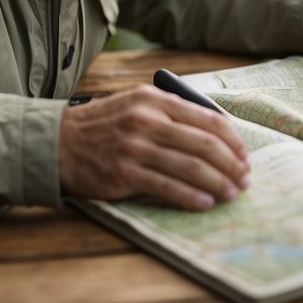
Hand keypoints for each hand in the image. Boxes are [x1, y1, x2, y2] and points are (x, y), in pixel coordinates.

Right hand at [58, 85, 250, 210]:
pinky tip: (205, 203)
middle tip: (245, 179)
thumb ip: (171, 112)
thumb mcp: (136, 103)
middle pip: (204, 144)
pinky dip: (190, 196)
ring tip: (232, 194)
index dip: (233, 140)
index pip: (208, 118)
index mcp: (154, 99)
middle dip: (231, 164)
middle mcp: (146, 120)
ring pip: (190, 167)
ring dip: (217, 183)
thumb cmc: (104, 125)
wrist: (57, 142)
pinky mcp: (123, 174)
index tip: (245, 155)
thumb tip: (216, 133)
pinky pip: (166, 187)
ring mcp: (134, 148)